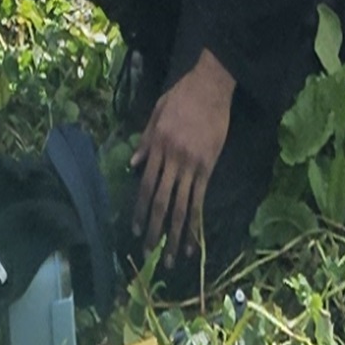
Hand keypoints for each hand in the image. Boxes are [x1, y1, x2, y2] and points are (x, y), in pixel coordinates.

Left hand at [134, 49, 236, 266]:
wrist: (211, 86)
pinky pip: (200, 199)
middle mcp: (172, 159)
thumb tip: (133, 166)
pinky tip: (195, 241)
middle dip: (154, 229)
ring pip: (182, 206)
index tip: (134, 229)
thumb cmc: (182, 95)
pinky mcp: (209, 167)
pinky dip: (196, 222)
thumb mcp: (157, 112)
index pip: (146, 184)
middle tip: (148, 252)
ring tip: (172, 258)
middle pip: (162, 201)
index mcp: (157, 145)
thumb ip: (145, 140)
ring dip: (176, 234)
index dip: (140, 209)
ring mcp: (192, 165)